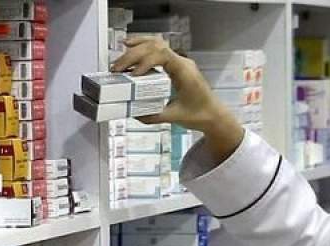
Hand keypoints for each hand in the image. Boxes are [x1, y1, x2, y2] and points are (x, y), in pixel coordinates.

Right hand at [111, 36, 244, 162]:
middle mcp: (182, 62)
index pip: (163, 56)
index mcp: (184, 72)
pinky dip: (144, 48)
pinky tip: (131, 48)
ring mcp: (179, 62)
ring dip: (138, 46)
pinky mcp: (175, 65)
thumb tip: (132, 113)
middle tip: (117, 68)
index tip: (132, 75)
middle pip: (156, 47)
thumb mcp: (173, 117)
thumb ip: (152, 116)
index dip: (145, 62)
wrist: (212, 114)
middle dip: (134, 54)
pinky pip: (158, 50)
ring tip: (121, 52)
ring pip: (157, 44)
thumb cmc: (198, 114)